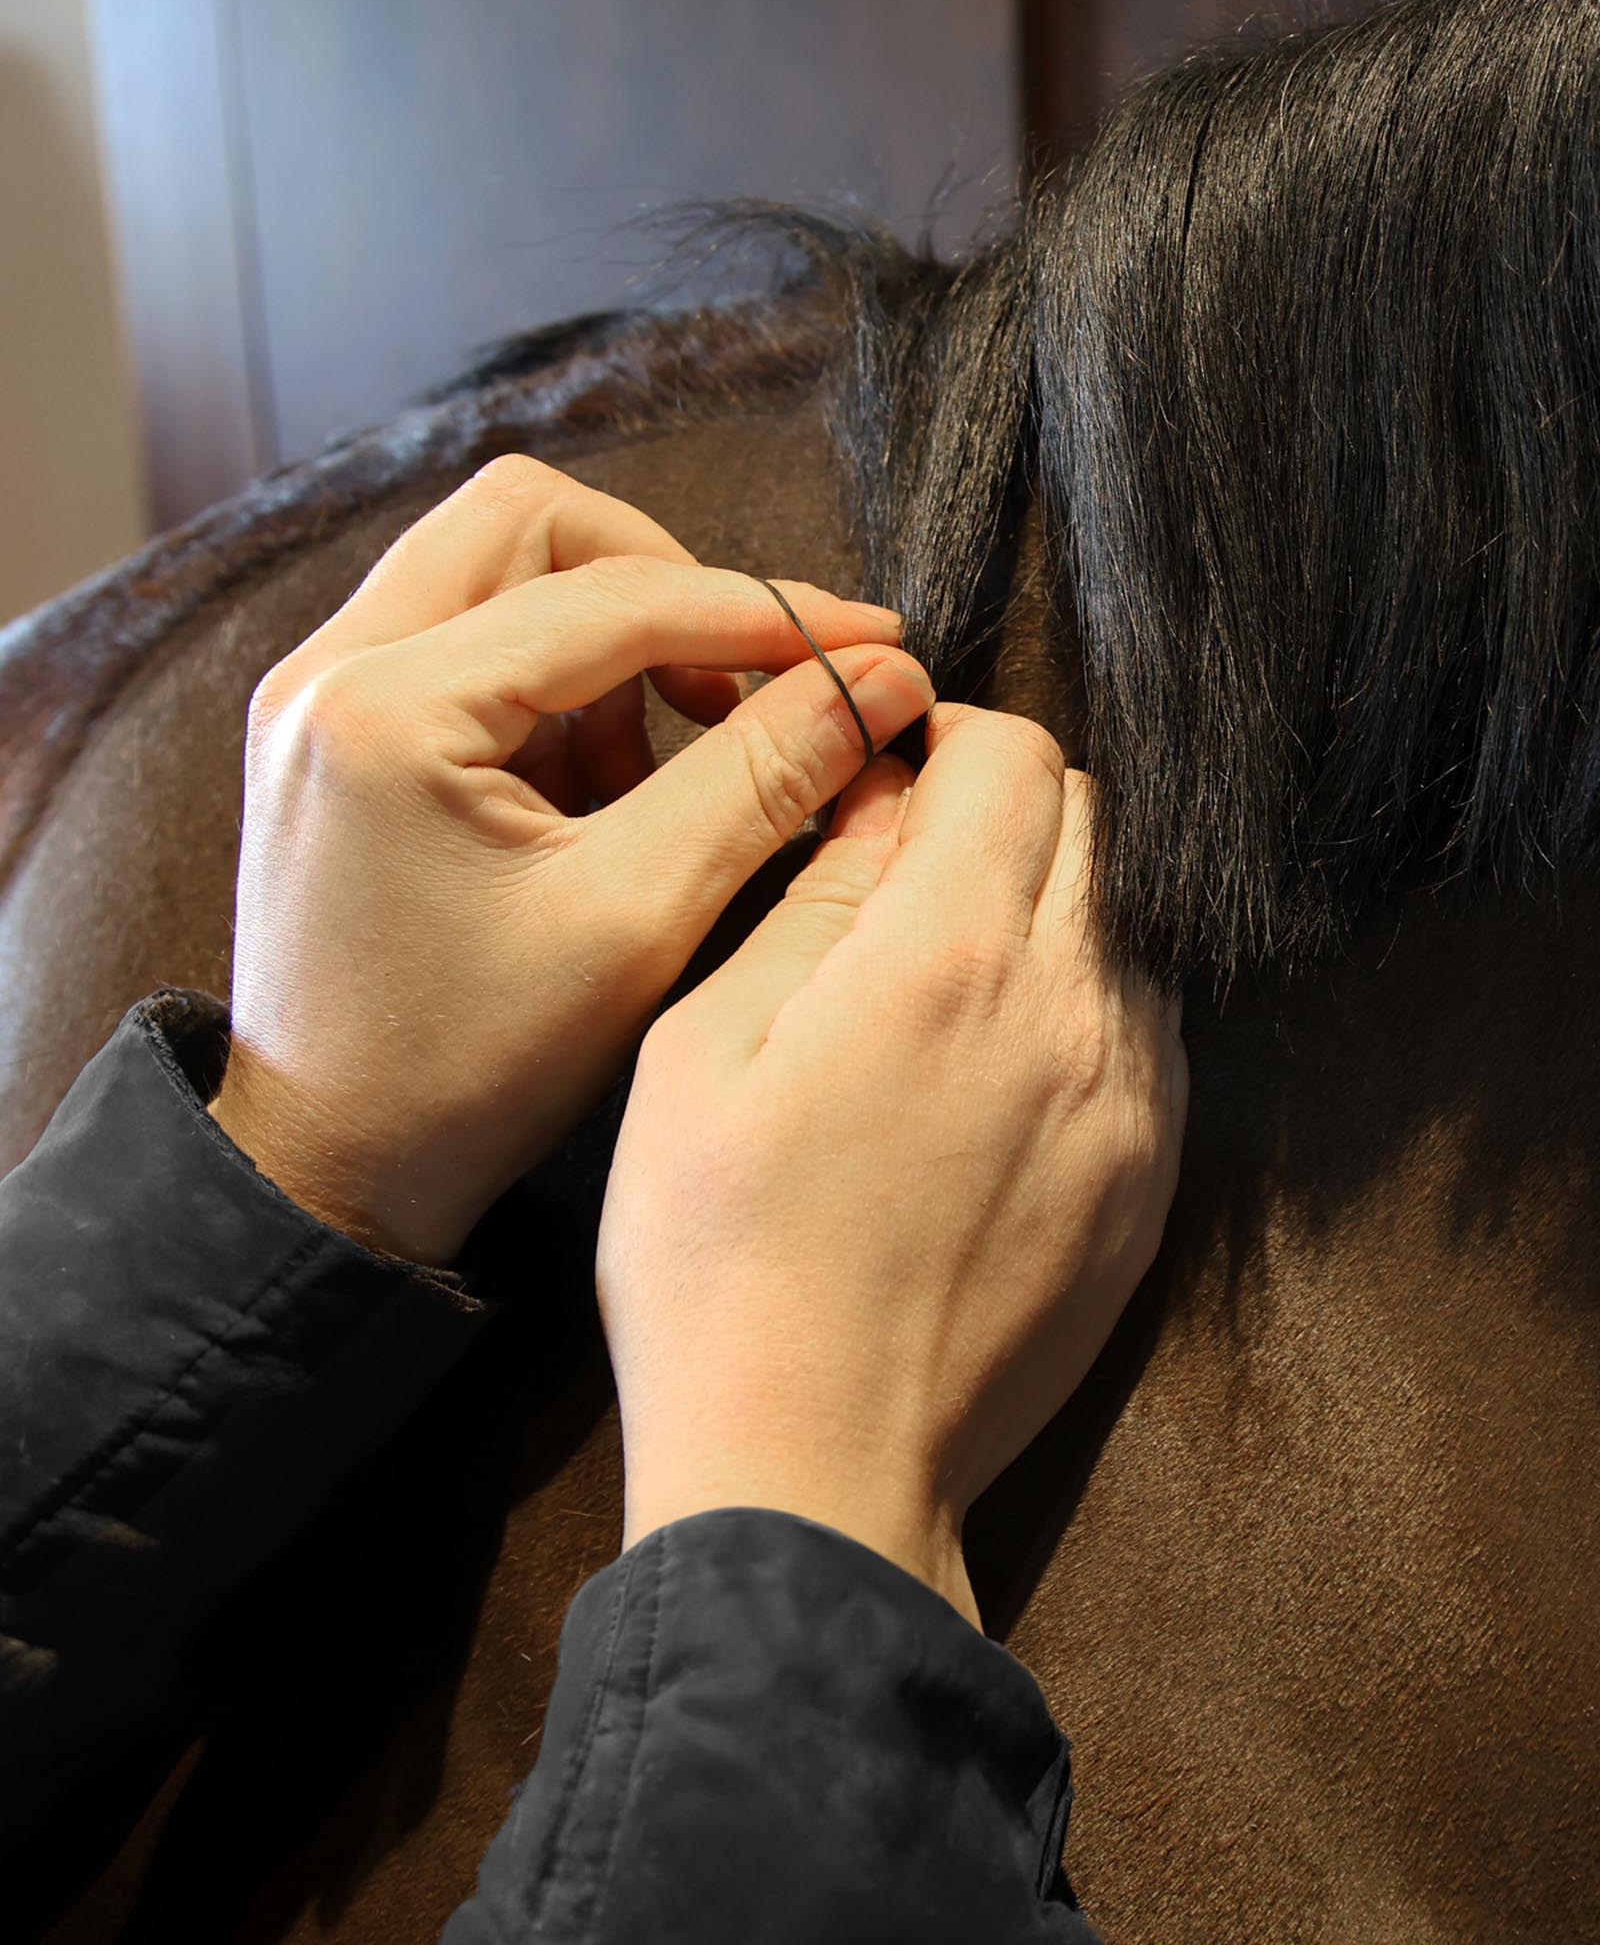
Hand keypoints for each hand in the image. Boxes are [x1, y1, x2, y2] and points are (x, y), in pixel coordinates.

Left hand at [207, 455, 932, 1264]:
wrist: (328, 1171)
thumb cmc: (464, 1071)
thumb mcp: (637, 922)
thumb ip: (763, 778)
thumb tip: (879, 681)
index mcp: (386, 709)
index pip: (612, 594)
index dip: (763, 612)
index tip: (872, 648)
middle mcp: (329, 669)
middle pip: (533, 518)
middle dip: (665, 583)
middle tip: (747, 683)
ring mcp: (321, 693)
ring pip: (499, 565)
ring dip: (612, 633)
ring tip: (676, 758)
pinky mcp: (335, 728)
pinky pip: (468, 637)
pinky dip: (560, 683)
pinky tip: (612, 788)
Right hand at [596, 708, 1186, 1624]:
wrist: (817, 1469)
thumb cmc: (718, 1260)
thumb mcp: (703, 1049)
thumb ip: (811, 896)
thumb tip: (878, 796)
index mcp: (948, 957)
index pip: (1016, 754)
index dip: (947, 739)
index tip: (886, 779)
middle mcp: (1071, 1009)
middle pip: (1094, 818)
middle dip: (1007, 806)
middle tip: (909, 865)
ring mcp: (1131, 1101)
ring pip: (1130, 920)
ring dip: (1053, 901)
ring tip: (947, 973)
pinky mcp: (1152, 1181)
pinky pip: (1148, 1028)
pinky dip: (1086, 1000)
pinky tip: (995, 1062)